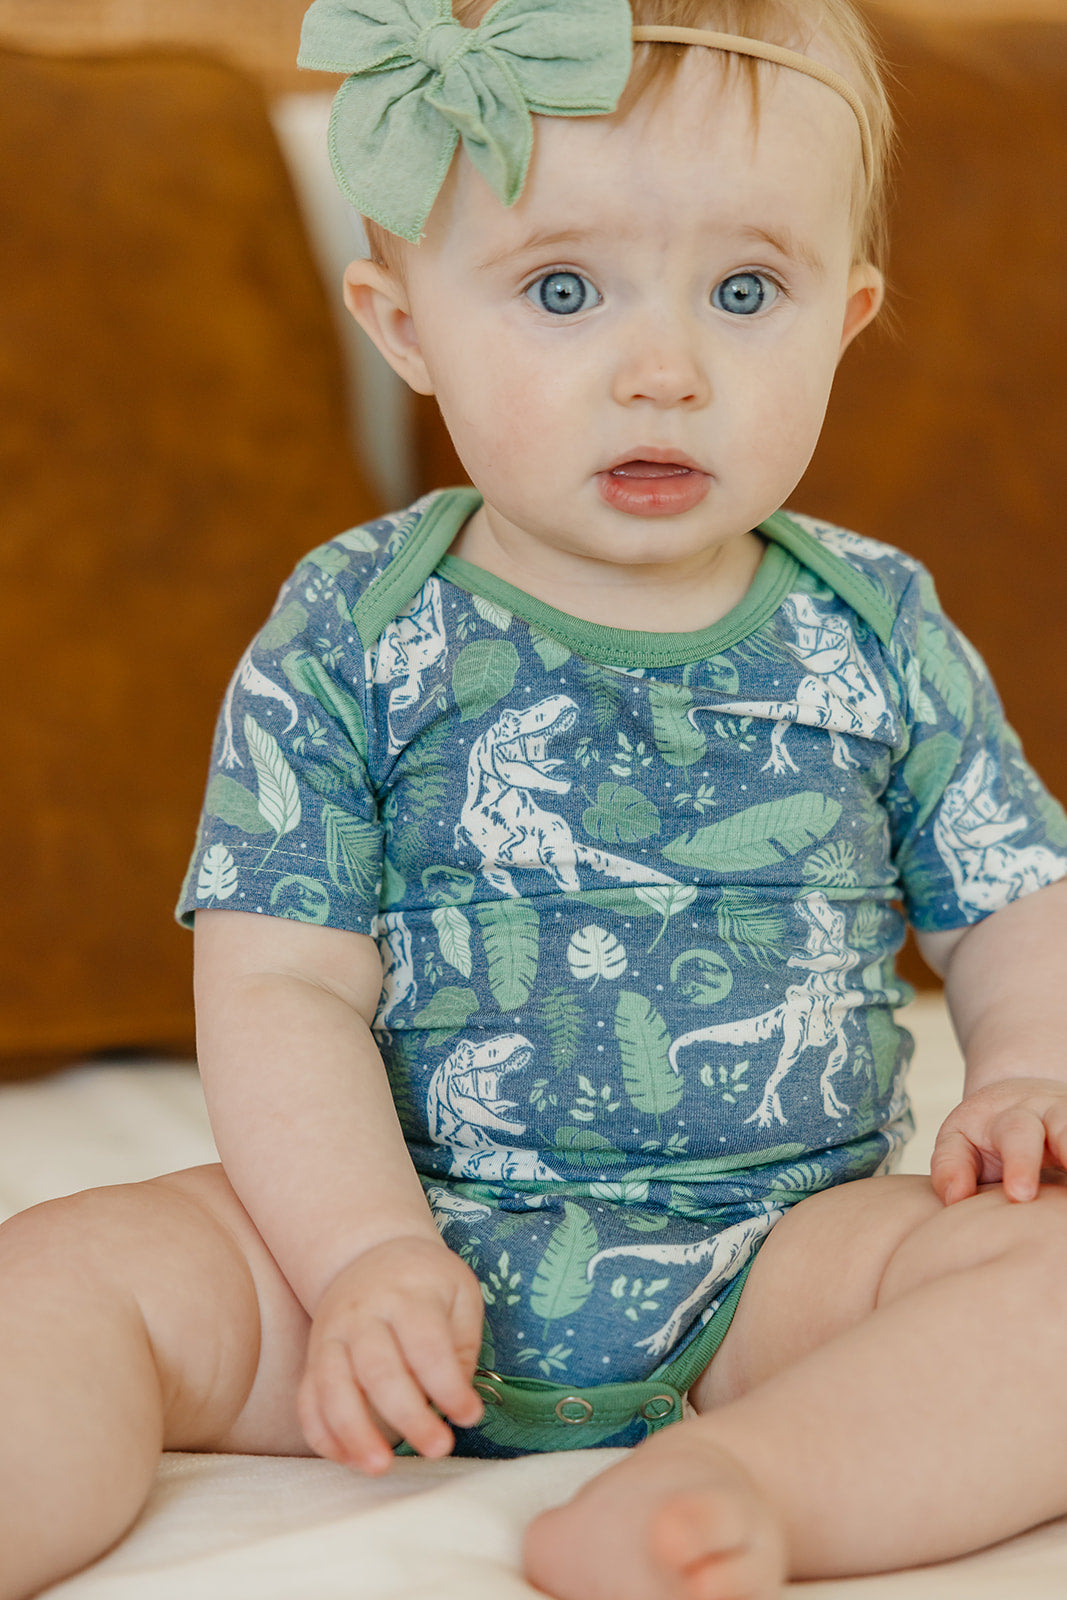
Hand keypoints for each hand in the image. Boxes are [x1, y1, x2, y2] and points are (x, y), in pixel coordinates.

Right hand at [297, 1235, 484, 1473]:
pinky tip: (349, 1460)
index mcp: (406, 1295)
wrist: (367, 1252)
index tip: (470, 1416)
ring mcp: (330, 1336)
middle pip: (378, 1369)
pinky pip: (307, 1401)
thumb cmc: (425, 1282)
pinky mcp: (312, 1358)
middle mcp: (362, 1314)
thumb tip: (455, 1400)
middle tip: (438, 1449)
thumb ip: (462, 1345)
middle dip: (407, 1416)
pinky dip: (322, 1435)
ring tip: (381, 1467)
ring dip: (354, 1433)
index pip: (426, 1345)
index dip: (448, 1386)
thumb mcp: (459, 1294)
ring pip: (332, 1387)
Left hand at [930, 1077, 1066, 1205]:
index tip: (1020, 1195)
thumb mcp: (959, 1141)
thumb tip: (955, 1199)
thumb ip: (951, 1168)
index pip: (1016, 1135)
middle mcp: (1051, 1113)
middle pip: (1065, 1126)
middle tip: (1052, 1181)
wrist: (1023, 1099)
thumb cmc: (985, 1135)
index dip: (1020, 1163)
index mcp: (1010, 1116)